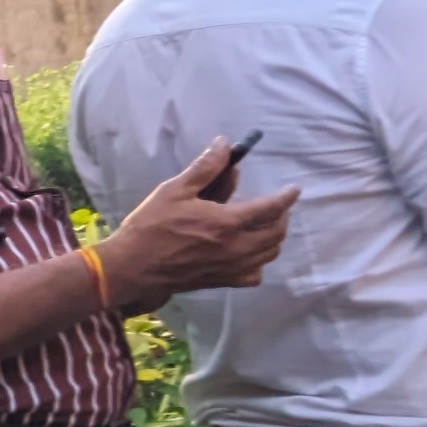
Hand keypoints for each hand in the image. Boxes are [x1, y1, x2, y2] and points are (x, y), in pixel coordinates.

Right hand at [94, 137, 296, 309]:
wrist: (132, 267)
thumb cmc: (151, 226)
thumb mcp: (175, 190)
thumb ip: (205, 168)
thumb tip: (225, 144)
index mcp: (228, 222)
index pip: (272, 208)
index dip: (286, 197)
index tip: (293, 189)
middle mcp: (237, 247)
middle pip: (276, 232)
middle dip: (282, 216)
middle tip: (276, 205)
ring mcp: (231, 268)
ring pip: (269, 253)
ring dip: (274, 238)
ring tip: (266, 226)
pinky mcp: (222, 281)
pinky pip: (254, 275)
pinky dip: (259, 263)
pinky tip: (250, 254)